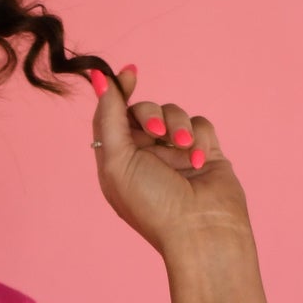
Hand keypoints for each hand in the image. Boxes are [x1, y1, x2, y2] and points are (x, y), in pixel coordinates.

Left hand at [88, 63, 254, 258]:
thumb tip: (98, 77)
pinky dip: (199, 137)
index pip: (113, 116)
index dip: (118, 92)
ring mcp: (175, 153)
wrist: (200, 230)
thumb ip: (108, 117)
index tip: (129, 73)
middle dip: (152, 115)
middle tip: (158, 133)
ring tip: (182, 150)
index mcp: (118, 161)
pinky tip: (198, 162)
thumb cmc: (153, 204)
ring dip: (178, 127)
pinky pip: (200, 123)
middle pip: (145, 110)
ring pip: (175, 112)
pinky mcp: (204, 150)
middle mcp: (145, 156)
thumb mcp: (118, 161)